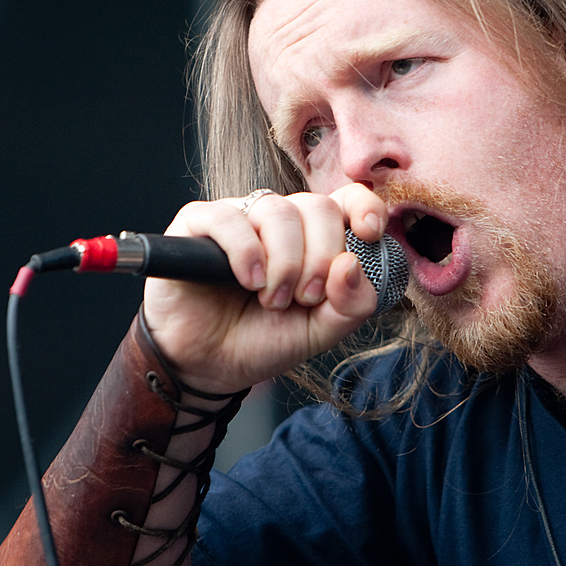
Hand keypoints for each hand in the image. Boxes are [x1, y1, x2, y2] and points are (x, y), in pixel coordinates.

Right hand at [141, 183, 387, 395]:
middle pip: (317, 206)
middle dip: (321, 257)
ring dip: (284, 263)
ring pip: (277, 211)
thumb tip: (352, 265)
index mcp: (314, 237)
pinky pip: (228, 218)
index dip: (364, 206)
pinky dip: (246, 252)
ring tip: (272, 300)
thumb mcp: (321, 331)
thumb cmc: (264, 340)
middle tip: (305, 298)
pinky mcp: (197, 224)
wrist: (208, 366)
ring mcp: (239, 218)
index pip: (347, 199)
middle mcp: (278, 221)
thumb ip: (352, 304)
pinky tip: (249, 281)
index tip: (368, 233)